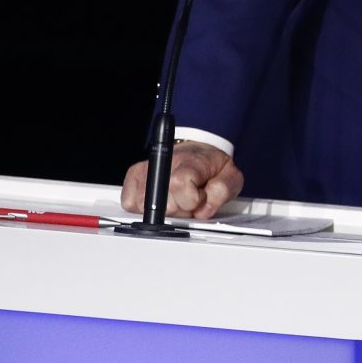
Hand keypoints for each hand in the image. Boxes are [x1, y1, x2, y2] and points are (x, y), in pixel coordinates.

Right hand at [120, 141, 243, 219]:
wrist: (200, 151)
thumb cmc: (213, 166)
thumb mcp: (231, 176)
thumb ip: (222, 192)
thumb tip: (204, 210)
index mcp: (188, 162)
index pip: (179, 185)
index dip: (192, 201)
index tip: (200, 198)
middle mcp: (162, 164)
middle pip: (163, 204)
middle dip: (180, 210)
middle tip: (190, 200)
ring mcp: (145, 170)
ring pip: (145, 208)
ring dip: (163, 211)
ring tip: (177, 198)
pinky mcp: (133, 177)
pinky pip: (130, 204)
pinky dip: (145, 208)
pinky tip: (162, 199)